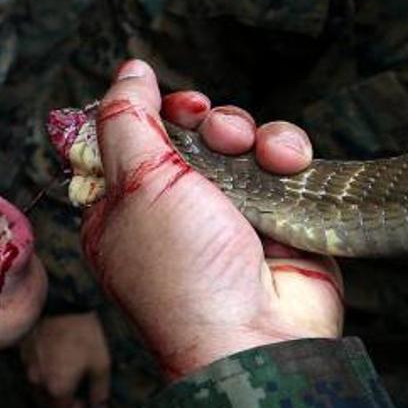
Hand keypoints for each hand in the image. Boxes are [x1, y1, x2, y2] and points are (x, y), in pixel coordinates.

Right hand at [21, 312, 111, 407]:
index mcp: (58, 389)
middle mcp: (39, 383)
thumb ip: (99, 392)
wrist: (58, 304)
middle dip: (60, 403)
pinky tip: (53, 359)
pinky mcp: (22, 353)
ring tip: (64, 375)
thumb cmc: (83, 335)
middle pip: (46, 404)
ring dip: (50, 389)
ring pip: (37, 388)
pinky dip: (42, 373)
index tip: (84, 403)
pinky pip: (32, 371)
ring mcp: (28, 368)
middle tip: (75, 391)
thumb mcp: (100, 364)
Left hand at [80, 59, 341, 380]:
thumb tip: (129, 69)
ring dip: (248, 133)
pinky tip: (285, 164)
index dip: (150, 112)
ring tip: (253, 151)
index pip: (130, 138)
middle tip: (213, 131)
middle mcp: (173, 211)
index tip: (168, 105)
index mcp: (122, 208)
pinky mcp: (278, 218)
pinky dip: (285, 154)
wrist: (256, 338)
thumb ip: (127, 118)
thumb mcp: (137, 182)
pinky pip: (281, 163)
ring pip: (239, 141)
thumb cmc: (184, 274)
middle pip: (188, 132)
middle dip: (205, 120)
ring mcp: (228, 216)